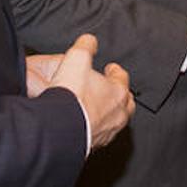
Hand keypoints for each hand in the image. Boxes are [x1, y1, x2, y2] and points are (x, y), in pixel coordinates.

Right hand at [31, 35, 135, 149]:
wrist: (60, 128)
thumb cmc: (72, 95)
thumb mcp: (77, 58)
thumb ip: (85, 46)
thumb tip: (89, 40)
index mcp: (118, 93)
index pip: (123, 79)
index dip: (116, 71)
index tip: (111, 68)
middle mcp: (117, 115)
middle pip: (126, 103)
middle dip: (120, 94)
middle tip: (113, 90)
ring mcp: (107, 132)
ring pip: (116, 121)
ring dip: (110, 113)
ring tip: (100, 107)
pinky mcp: (94, 146)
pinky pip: (101, 136)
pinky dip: (98, 128)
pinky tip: (88, 125)